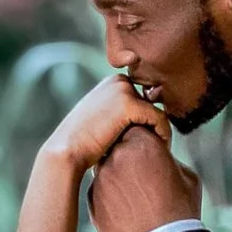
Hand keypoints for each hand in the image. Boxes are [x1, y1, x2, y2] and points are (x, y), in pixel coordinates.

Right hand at [43, 75, 169, 178]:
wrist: (67, 150)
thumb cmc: (84, 143)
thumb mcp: (103, 120)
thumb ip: (121, 113)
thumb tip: (145, 120)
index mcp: (113, 83)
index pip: (143, 98)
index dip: (148, 120)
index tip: (150, 138)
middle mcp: (118, 80)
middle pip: (152, 103)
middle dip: (154, 124)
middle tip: (155, 145)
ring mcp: (123, 90)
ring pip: (157, 110)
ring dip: (161, 130)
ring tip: (158, 149)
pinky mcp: (129, 104)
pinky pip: (159, 118)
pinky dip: (164, 134)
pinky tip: (161, 148)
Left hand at [90, 123, 201, 231]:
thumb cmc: (180, 212)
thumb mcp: (187, 178)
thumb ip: (170, 159)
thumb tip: (161, 158)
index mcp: (145, 144)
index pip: (139, 126)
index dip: (148, 138)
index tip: (155, 150)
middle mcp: (118, 155)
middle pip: (118, 141)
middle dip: (129, 150)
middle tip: (143, 167)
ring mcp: (101, 176)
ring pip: (106, 163)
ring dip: (118, 170)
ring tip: (135, 189)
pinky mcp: (91, 197)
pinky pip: (100, 186)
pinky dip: (110, 191)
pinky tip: (126, 205)